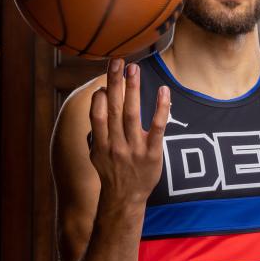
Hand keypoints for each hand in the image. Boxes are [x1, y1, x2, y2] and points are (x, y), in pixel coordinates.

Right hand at [89, 58, 170, 203]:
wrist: (125, 199)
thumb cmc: (112, 173)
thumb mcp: (96, 154)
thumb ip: (96, 130)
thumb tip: (96, 101)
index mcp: (101, 144)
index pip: (97, 116)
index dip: (98, 98)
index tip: (101, 82)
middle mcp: (116, 145)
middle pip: (114, 109)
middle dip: (114, 83)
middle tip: (116, 60)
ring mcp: (134, 149)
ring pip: (133, 114)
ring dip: (133, 89)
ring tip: (133, 69)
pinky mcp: (153, 153)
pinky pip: (158, 126)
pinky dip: (161, 108)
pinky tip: (163, 91)